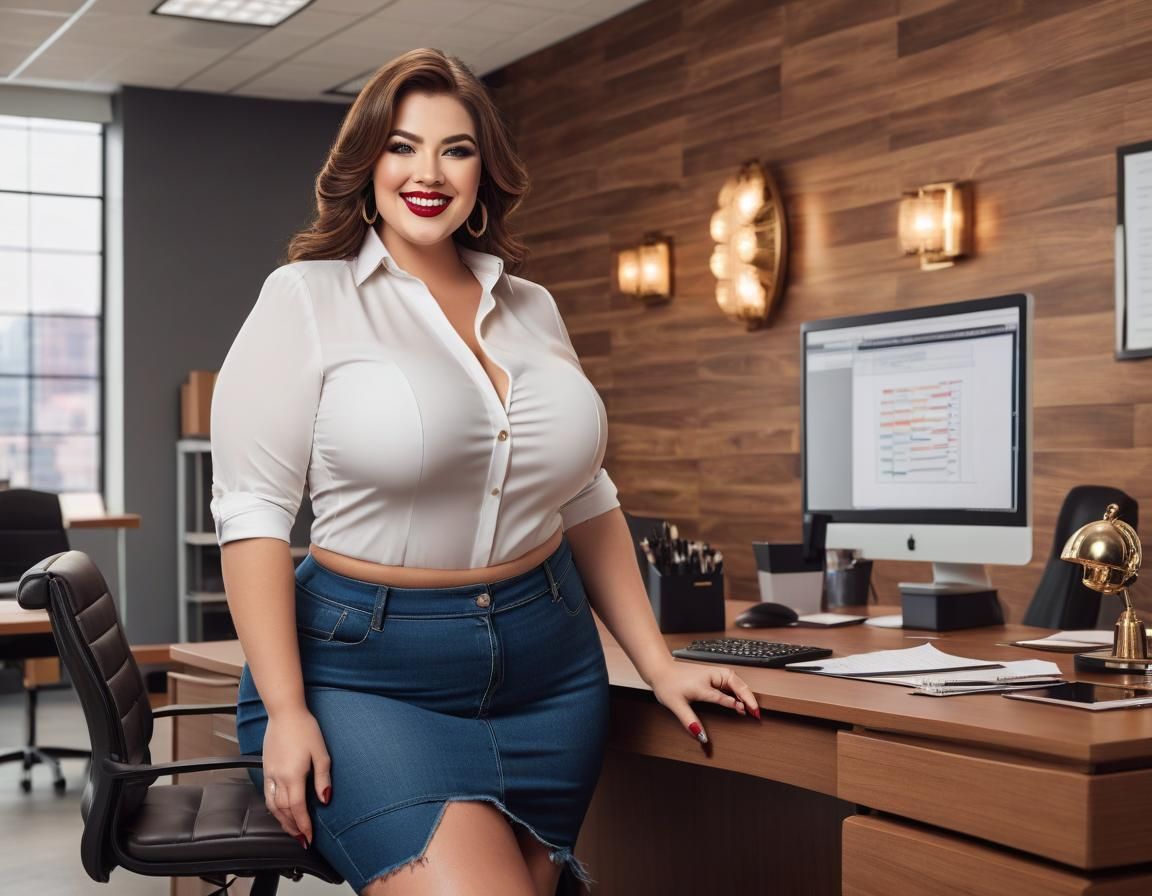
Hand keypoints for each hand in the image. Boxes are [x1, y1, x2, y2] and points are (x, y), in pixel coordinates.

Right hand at [262, 707, 331, 847]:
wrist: (284, 713)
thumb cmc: (305, 729)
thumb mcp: (321, 753)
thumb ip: (323, 778)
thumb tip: (324, 799)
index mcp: (293, 775)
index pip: (297, 808)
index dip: (303, 825)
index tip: (309, 838)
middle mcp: (278, 777)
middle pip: (283, 811)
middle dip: (293, 827)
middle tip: (302, 839)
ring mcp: (269, 773)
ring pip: (272, 805)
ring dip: (281, 820)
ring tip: (292, 829)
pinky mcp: (266, 768)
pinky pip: (267, 794)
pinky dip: (273, 808)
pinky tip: (279, 811)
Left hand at [646, 660, 759, 744]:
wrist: (660, 669)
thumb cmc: (667, 684)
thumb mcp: (676, 705)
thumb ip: (689, 721)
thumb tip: (701, 736)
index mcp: (704, 683)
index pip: (726, 696)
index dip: (737, 704)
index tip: (746, 713)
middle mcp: (712, 676)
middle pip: (737, 685)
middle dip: (749, 698)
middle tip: (756, 713)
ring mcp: (714, 674)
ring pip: (736, 682)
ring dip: (746, 694)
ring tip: (753, 708)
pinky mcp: (713, 675)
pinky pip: (731, 682)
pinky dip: (739, 691)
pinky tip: (742, 700)